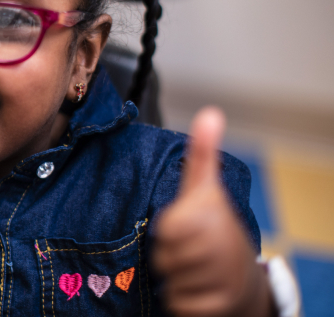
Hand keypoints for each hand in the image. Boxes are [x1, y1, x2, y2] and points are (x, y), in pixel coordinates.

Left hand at [153, 107, 273, 316]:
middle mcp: (216, 250)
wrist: (247, 278)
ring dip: (178, 278)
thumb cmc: (218, 227)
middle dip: (172, 256)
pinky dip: (184, 300)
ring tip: (199, 269)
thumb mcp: (207, 188)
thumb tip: (210, 112)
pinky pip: (178, 304)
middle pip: (163, 258)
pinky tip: (201, 289)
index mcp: (209, 217)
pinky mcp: (215, 308)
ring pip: (169, 282)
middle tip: (194, 250)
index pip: (166, 231)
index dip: (172, 232)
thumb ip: (202, 154)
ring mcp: (219, 282)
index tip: (189, 229)